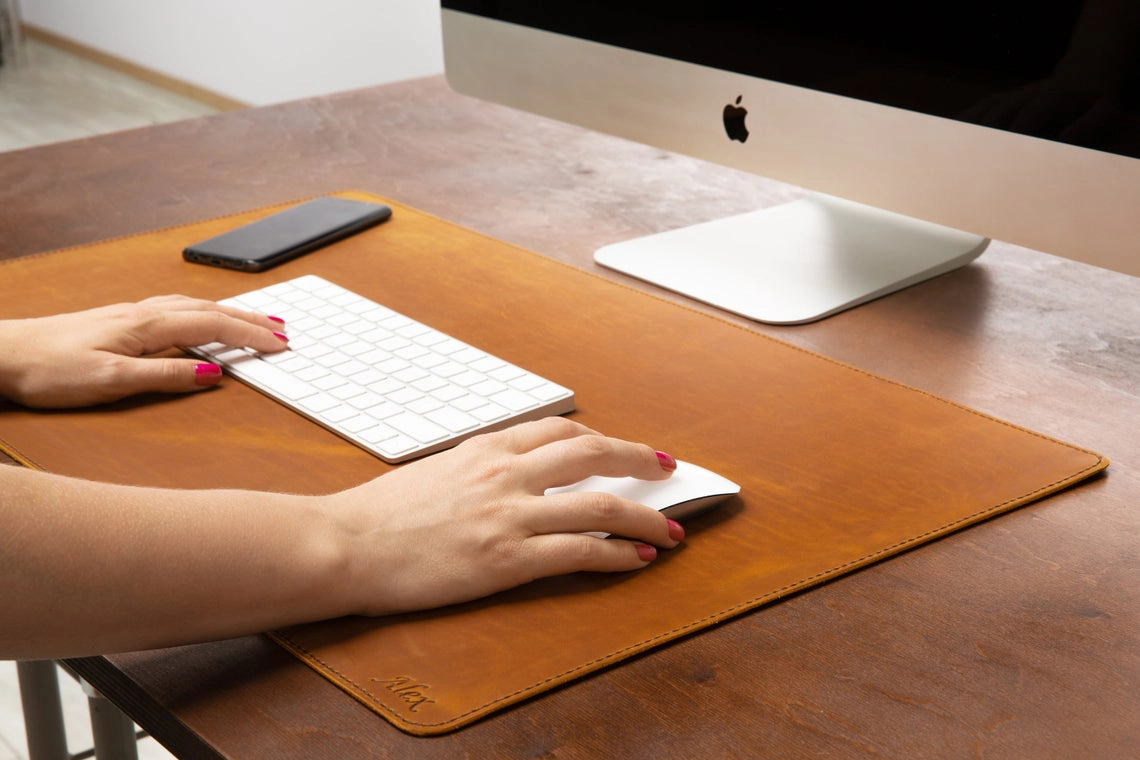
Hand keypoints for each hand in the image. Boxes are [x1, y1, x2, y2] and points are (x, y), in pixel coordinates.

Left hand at [0, 295, 287, 406]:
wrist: (3, 354)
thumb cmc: (49, 369)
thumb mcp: (112, 382)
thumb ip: (166, 376)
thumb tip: (213, 375)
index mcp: (148, 326)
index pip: (214, 326)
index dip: (252, 335)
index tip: (281, 345)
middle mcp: (144, 313)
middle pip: (211, 310)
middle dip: (252, 319)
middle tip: (284, 331)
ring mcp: (132, 314)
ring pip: (195, 307)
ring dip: (231, 313)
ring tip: (257, 321)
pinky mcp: (120, 321)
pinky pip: (177, 310)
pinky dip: (204, 313)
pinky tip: (203, 319)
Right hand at [325, 417, 684, 615]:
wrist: (345, 546)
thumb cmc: (380, 514)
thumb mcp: (436, 471)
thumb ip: (479, 467)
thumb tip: (512, 472)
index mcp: (486, 448)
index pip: (561, 430)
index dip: (604, 439)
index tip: (626, 450)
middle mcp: (505, 473)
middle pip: (593, 454)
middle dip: (639, 460)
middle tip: (668, 471)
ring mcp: (509, 515)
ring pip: (600, 504)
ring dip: (646, 517)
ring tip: (671, 530)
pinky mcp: (507, 559)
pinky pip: (580, 551)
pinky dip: (618, 555)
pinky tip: (637, 560)